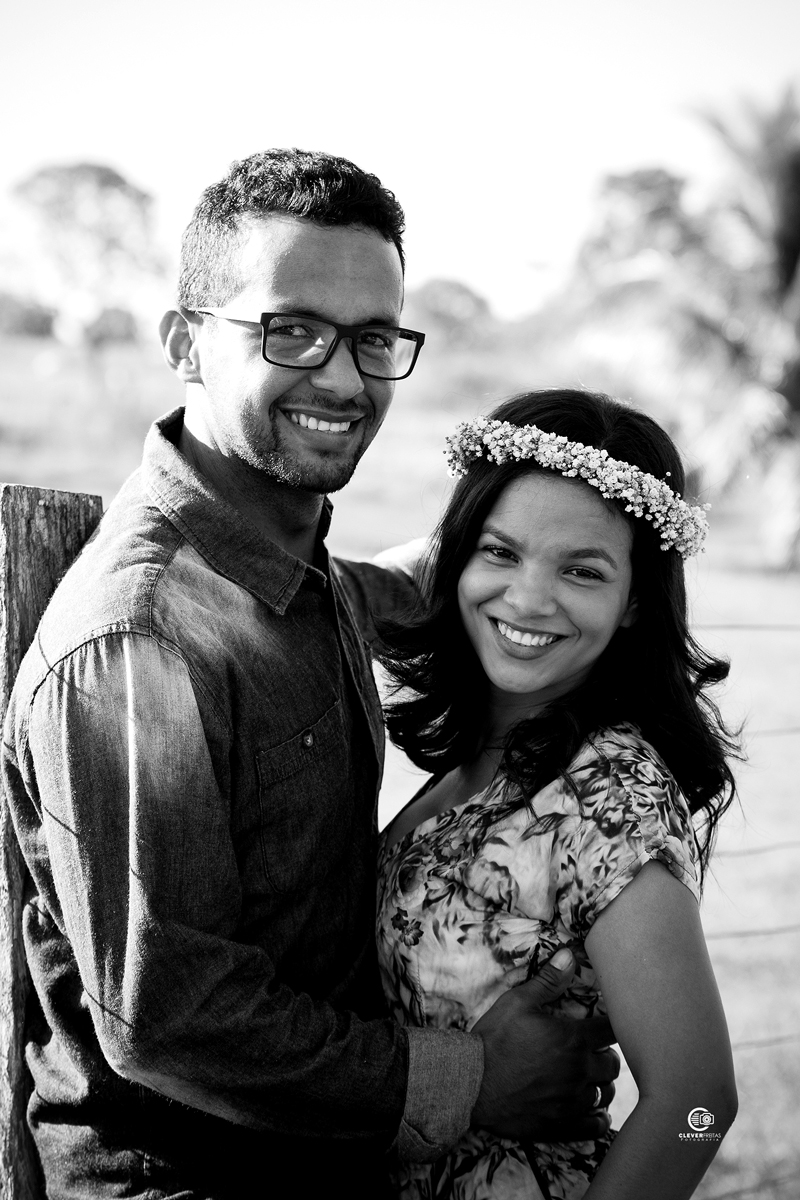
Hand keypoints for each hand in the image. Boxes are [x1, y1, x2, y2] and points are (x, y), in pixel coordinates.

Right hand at [471, 948, 619, 1141]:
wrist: (471, 1083)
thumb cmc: (495, 1039)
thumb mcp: (518, 1002)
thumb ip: (548, 981)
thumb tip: (569, 955)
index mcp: (572, 1040)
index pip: (611, 1031)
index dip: (612, 1025)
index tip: (604, 1024)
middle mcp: (578, 1072)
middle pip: (612, 1065)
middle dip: (605, 1055)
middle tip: (593, 1051)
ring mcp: (571, 1101)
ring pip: (605, 1094)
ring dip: (601, 1084)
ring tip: (591, 1078)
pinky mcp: (561, 1124)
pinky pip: (595, 1126)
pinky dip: (599, 1118)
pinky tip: (594, 1110)